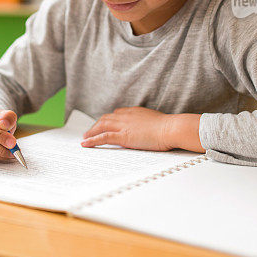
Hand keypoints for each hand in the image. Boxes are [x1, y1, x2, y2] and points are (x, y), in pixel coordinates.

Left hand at [81, 107, 204, 152]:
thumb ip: (150, 124)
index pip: (117, 114)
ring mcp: (123, 126)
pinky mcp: (123, 136)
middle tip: (90, 132)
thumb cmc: (170, 128)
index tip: (105, 124)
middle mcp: (126, 116)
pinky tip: (85, 144)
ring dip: (91, 132)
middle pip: (106, 118)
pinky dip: (92, 140)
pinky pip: (103, 137)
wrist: (171, 129)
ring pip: (101, 126)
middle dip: (97, 125)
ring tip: (85, 138)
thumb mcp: (158, 122)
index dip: (109, 120)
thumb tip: (151, 130)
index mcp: (135, 112)